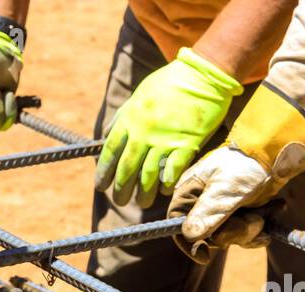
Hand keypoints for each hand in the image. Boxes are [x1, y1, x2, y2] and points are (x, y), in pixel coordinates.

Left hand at [94, 48, 241, 207]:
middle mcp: (144, 132)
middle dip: (121, 189)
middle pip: (127, 169)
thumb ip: (123, 116)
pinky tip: (164, 190)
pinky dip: (167, 184)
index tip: (100, 185)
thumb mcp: (139, 94)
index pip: (111, 152)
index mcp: (130, 119)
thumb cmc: (170, 82)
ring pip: (148, 176)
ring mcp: (165, 139)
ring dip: (143, 193)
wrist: (204, 74)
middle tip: (119, 200)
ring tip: (141, 202)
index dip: (104, 172)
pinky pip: (172, 171)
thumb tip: (108, 134)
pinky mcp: (187, 144)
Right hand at [169, 84, 304, 261]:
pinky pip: (244, 235)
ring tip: (264, 213)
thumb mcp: (226, 189)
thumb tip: (189, 235)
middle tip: (254, 220)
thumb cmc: (246, 164)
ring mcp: (222, 210)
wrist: (278, 151)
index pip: (178, 225)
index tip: (205, 255)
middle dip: (234, 233)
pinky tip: (272, 212)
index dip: (189, 243)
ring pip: (229, 237)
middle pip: (209, 236)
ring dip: (251, 229)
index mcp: (190, 193)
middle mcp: (202, 203)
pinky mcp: (240, 213)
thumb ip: (208, 212)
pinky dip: (260, 229)